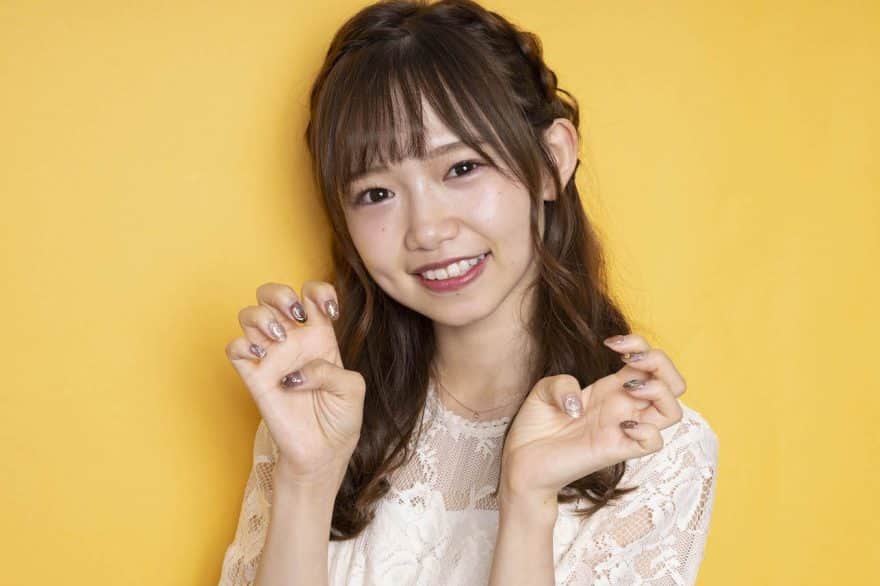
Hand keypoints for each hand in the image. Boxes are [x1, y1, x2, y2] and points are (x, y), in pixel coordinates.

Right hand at [225, 281, 364, 486]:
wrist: (323, 451)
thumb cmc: (340, 418)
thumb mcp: (352, 389)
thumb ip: (331, 371)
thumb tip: (297, 372)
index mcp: (319, 336)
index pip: (312, 294)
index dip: (319, 291)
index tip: (330, 312)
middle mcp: (293, 341)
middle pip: (272, 294)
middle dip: (280, 293)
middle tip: (296, 314)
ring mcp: (271, 357)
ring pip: (249, 314)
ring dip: (264, 317)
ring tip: (281, 338)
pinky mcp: (254, 377)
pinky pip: (235, 348)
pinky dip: (243, 344)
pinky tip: (263, 356)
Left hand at [500, 333, 685, 502]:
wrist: (521, 461)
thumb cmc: (536, 427)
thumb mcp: (543, 390)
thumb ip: (562, 384)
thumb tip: (578, 404)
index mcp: (611, 389)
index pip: (648, 363)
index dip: (639, 344)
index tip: (611, 343)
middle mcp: (623, 407)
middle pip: (672, 383)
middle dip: (660, 362)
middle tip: (630, 360)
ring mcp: (623, 430)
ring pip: (672, 412)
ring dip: (659, 391)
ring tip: (628, 386)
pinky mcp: (616, 451)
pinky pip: (653, 443)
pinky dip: (647, 430)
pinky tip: (621, 423)